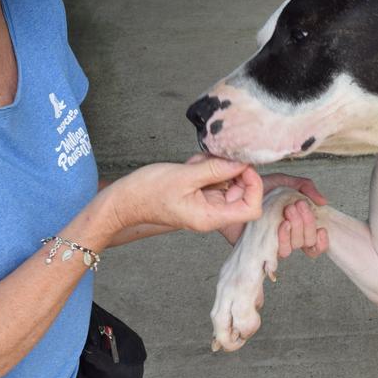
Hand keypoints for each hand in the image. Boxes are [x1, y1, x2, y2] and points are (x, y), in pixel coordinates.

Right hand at [98, 155, 262, 234]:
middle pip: (241, 192)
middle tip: (212, 160)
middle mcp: (211, 213)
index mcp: (210, 217)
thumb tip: (241, 163)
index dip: (253, 186)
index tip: (242, 167)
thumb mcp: (184, 177)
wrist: (124, 200)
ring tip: (194, 164)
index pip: (250, 208)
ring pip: (227, 181)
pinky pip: (213, 178)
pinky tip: (190, 165)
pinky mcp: (198, 194)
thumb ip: (214, 170)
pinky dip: (205, 167)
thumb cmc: (147, 193)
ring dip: (215, 167)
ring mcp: (205, 203)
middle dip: (230, 171)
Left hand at [219, 173, 329, 258]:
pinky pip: (278, 252)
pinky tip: (282, 225)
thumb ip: (306, 187)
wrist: (236, 190)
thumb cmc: (259, 189)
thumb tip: (323, 202)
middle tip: (296, 206)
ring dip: (296, 227)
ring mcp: (274, 242)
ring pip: (294, 247)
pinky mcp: (261, 246)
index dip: (322, 240)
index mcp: (296, 223)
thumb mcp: (286, 182)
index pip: (315, 242)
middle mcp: (287, 235)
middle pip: (308, 242)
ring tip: (287, 210)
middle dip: (306, 222)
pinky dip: (284, 238)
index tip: (322, 227)